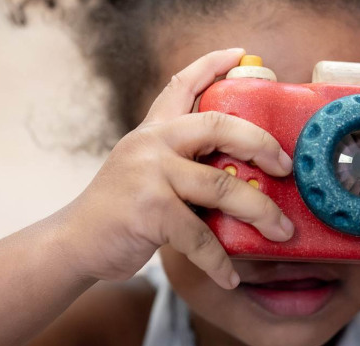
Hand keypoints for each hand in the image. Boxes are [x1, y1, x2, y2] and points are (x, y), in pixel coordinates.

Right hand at [50, 48, 294, 288]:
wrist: (73, 243)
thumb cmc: (120, 212)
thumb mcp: (144, 172)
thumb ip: (181, 164)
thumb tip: (242, 175)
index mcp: (153, 131)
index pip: (182, 85)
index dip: (212, 65)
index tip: (239, 55)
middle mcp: (152, 144)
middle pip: (218, 125)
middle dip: (261, 144)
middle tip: (286, 167)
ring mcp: (150, 175)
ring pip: (222, 188)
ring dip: (260, 212)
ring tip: (281, 231)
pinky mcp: (149, 211)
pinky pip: (200, 236)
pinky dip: (219, 261)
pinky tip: (230, 276)